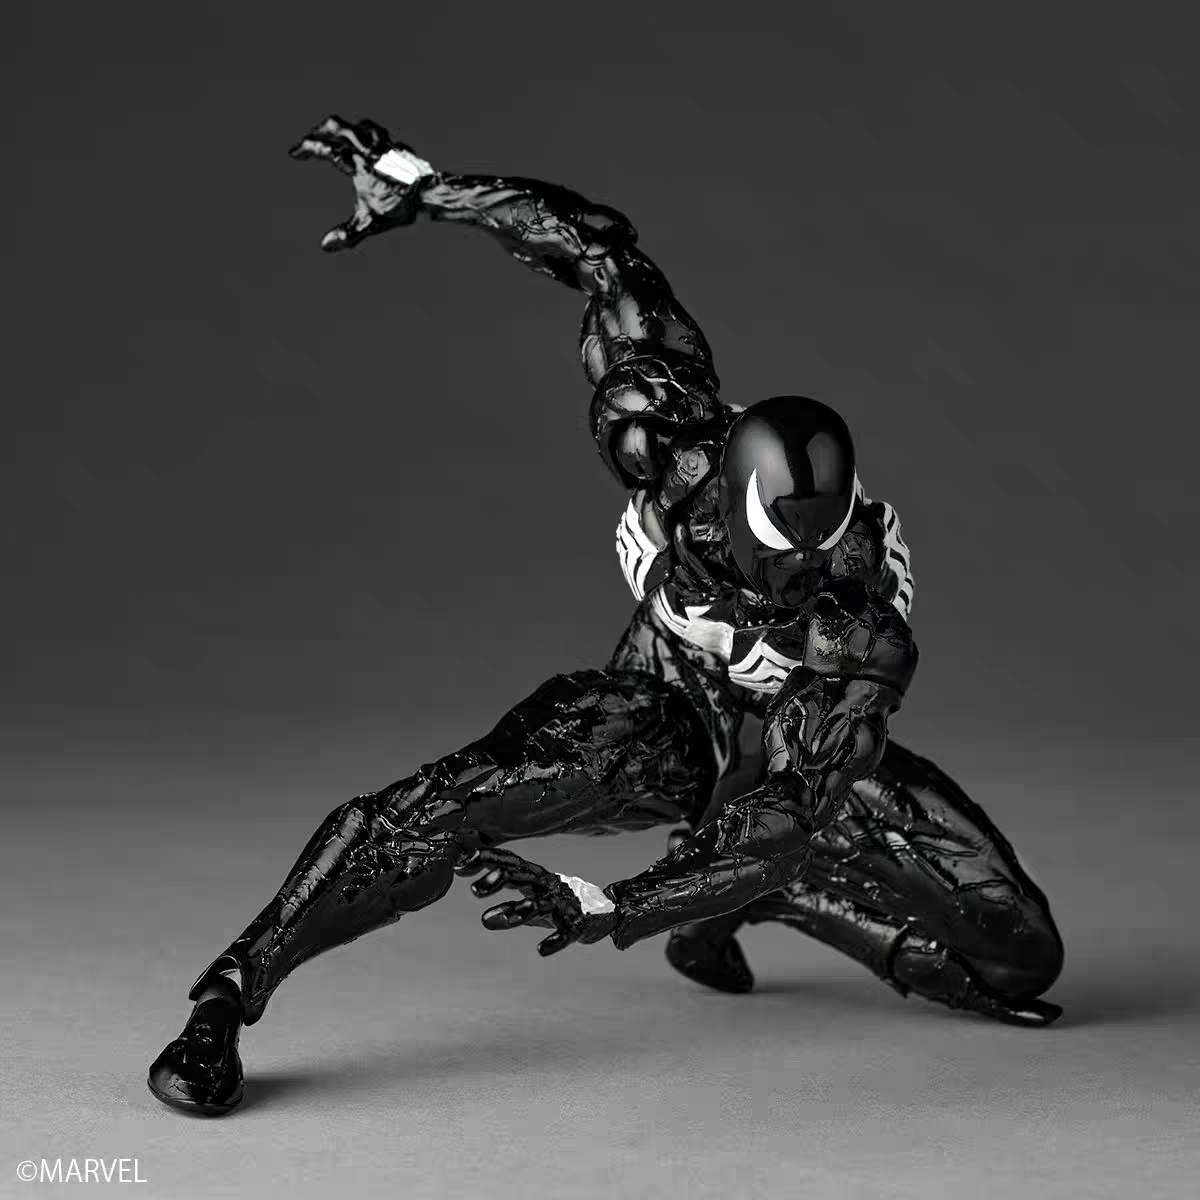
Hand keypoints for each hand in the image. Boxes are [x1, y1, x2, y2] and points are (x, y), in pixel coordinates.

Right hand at [289, 114, 434, 251]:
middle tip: (311, 138)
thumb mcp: (372, 222)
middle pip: (338, 125)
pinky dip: (366, 135)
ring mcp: (385, 144)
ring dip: (345, 129)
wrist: (432, 196)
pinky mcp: (398, 146)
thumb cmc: (403, 209)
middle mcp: (370, 148)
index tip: (294, 153)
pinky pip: (378, 132)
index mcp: (358, 162)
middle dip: (320, 130)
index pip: (326, 149)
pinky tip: (368, 145)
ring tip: (338, 138)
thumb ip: (348, 233)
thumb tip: (325, 245)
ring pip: (359, 125)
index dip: (307, 148)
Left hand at [455, 847, 617, 955]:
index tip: (459, 865)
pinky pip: (565, 933)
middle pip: (521, 876)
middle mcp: (546, 885)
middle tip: (472, 891)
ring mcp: (562, 904)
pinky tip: (541, 951)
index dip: (484, 860)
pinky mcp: (577, 925)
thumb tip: (477, 907)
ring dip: (514, 911)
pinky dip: (554, 941)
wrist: (601, 910)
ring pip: (538, 905)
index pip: (508, 861)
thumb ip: (503, 901)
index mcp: (534, 875)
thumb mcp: (528, 897)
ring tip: (487, 921)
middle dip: (497, 880)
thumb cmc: (554, 902)